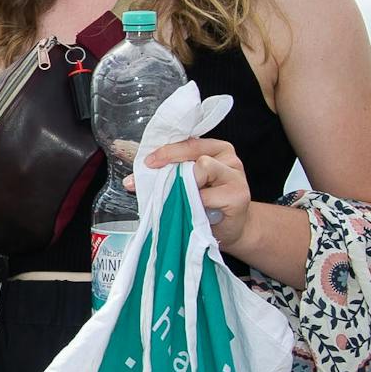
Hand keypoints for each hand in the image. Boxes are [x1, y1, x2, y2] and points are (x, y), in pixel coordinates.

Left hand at [141, 137, 250, 252]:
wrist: (229, 229)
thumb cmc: (205, 205)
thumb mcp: (185, 184)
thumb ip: (167, 175)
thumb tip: (132, 180)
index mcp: (215, 150)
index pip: (188, 142)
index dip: (166, 151)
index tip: (149, 162)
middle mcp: (228, 158)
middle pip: (194, 153)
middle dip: (170, 166)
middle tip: (157, 180)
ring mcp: (235, 175)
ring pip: (203, 168)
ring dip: (187, 185)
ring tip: (187, 198)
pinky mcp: (238, 194)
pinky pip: (207, 195)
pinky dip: (196, 203)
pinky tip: (197, 210)